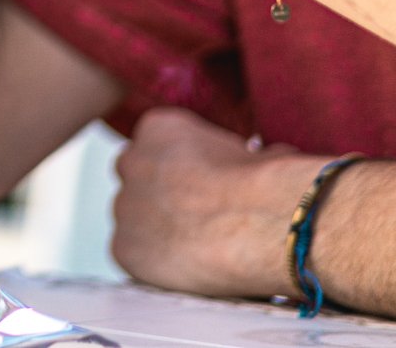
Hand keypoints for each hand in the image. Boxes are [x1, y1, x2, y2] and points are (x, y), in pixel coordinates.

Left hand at [111, 108, 321, 298]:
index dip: (183, 170)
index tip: (204, 186)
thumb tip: (257, 162)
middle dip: (161, 196)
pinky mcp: (124, 248)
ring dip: (158, 230)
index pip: (157, 147)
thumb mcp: (257, 153)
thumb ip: (240, 155)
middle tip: (196, 218)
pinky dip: (157, 264)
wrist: (266, 223)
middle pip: (139, 179)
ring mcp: (124, 205)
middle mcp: (131, 161)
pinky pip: (134, 256)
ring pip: (134, 219)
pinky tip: (189, 267)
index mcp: (158, 128)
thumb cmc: (271, 186)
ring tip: (200, 246)